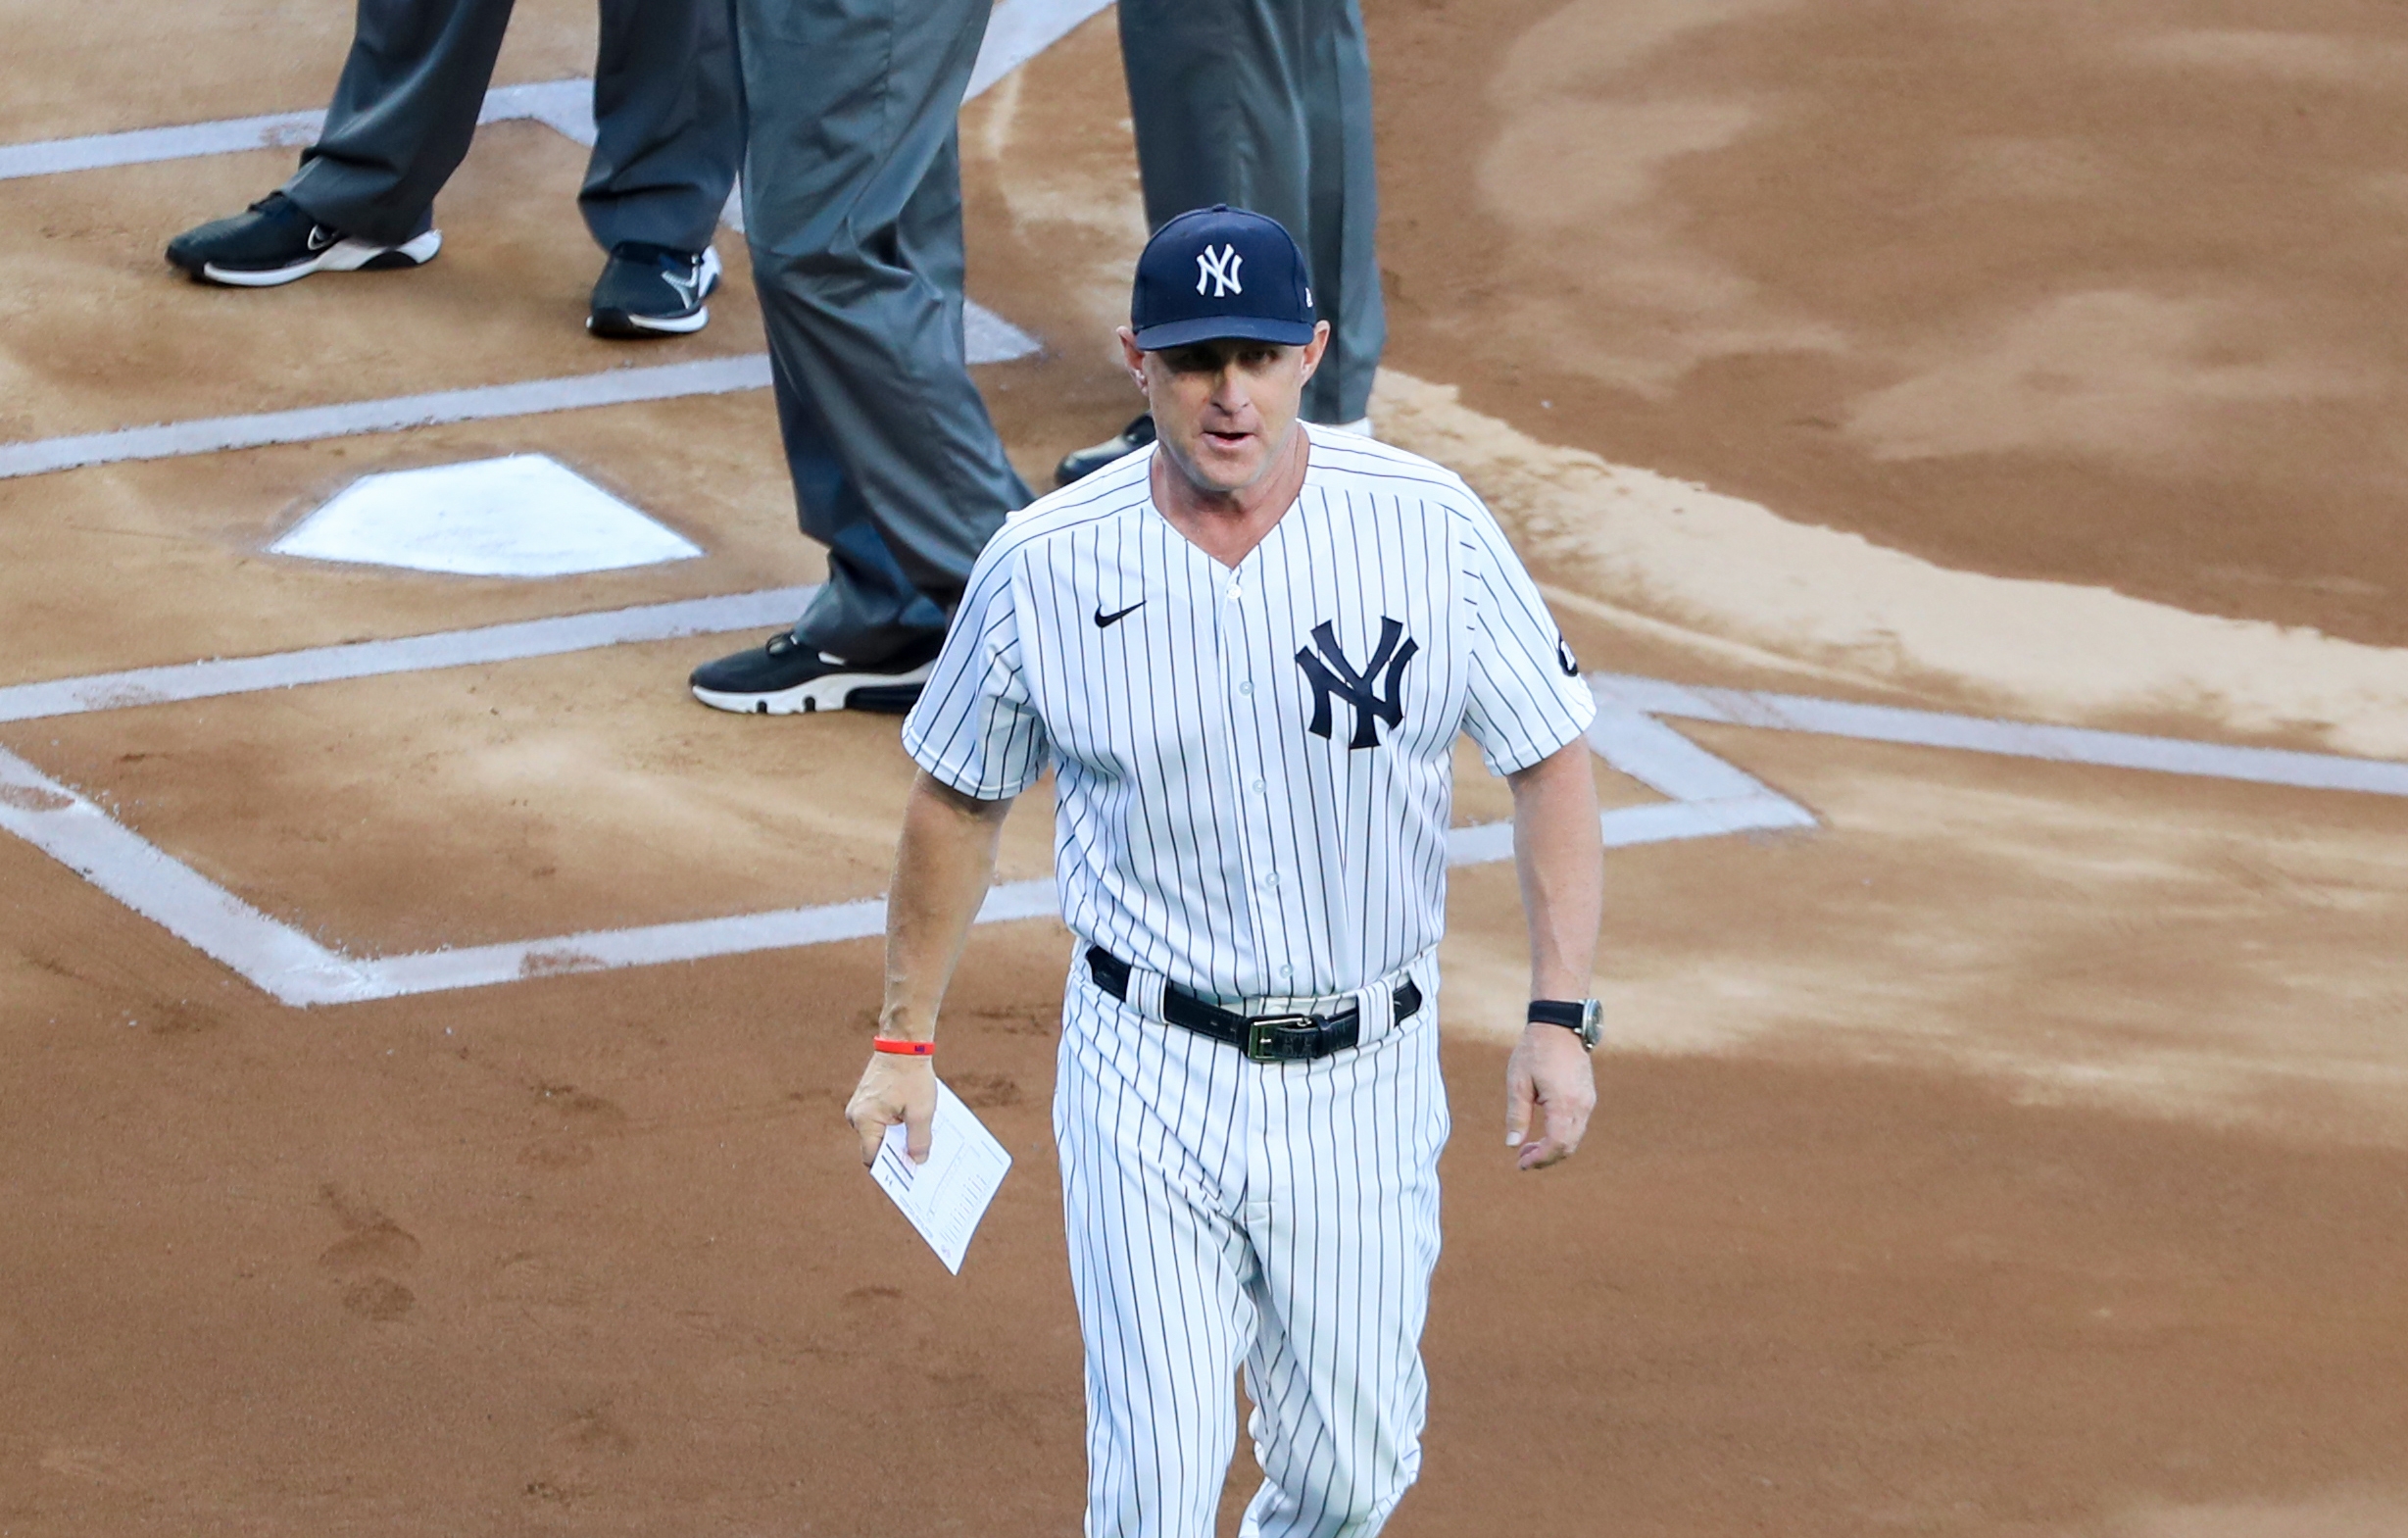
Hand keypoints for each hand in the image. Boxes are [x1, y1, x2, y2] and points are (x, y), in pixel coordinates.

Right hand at [847, 1052, 936, 1165]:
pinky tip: (913, 1127)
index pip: (873, 1159)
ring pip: (879, 1134)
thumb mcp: (921, 1111)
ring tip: (919, 1146)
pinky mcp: (866, 1100)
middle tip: (919, 1166)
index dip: (891, 1170)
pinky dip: (895, 1126)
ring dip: (897, 1139)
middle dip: (896, 1156)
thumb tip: (918, 1162)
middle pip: (876, 1147)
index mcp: (865, 1121)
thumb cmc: (912, 1075)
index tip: (909, 1180)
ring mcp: (859, 1107)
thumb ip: (919, 1140)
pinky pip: (879, 1121)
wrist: (903, 1043)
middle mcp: (856, 1116)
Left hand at [1505, 1022, 1595, 1170]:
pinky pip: (1577, 1125)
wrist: (1560, 1025)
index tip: (1520, 1164)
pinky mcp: (1587, 1096)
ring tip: (1529, 1146)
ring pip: (1574, 1138)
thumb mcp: (1518, 1082)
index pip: (1556, 1144)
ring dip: (1553, 1148)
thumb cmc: (1535, 1051)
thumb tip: (1512, 1145)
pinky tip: (1543, 1132)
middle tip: (1522, 1158)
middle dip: (1546, 1157)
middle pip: (1568, 1146)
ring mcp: (1587, 1101)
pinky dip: (1562, 1136)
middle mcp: (1581, 1105)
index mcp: (1564, 1103)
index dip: (1540, 1159)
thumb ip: (1517, 1116)